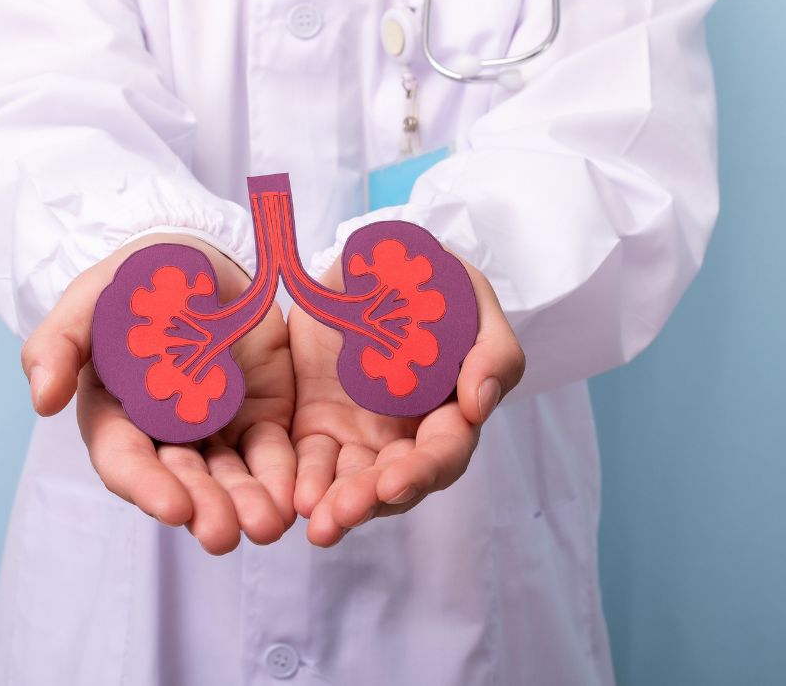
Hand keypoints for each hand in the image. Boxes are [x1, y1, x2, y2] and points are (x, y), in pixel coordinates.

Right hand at [20, 235, 296, 553]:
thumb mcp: (91, 300)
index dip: (146, 485)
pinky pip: (272, 453)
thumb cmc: (134, 280)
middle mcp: (164, 435)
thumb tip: (41, 399)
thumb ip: (60, 344)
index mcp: (116, 415)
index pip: (126, 459)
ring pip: (230, 478)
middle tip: (223, 534)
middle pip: (182, 481)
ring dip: (245, 505)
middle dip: (203, 508)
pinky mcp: (260, 416)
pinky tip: (294, 499)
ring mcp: (215, 429)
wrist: (197, 257)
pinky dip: (282, 476)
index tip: (173, 508)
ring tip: (266, 525)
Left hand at [288, 257, 524, 545]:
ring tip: (317, 521)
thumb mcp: (473, 301)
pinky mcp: (318, 427)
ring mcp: (361, 435)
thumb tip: (478, 406)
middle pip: (397, 483)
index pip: (445, 453)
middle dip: (371, 501)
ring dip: (337, 507)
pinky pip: (311, 463)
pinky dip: (303, 483)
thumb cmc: (433, 283)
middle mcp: (406, 434)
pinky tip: (292, 497)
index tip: (395, 482)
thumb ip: (493, 351)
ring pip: (353, 484)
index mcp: (449, 410)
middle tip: (342, 513)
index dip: (423, 471)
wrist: (372, 264)